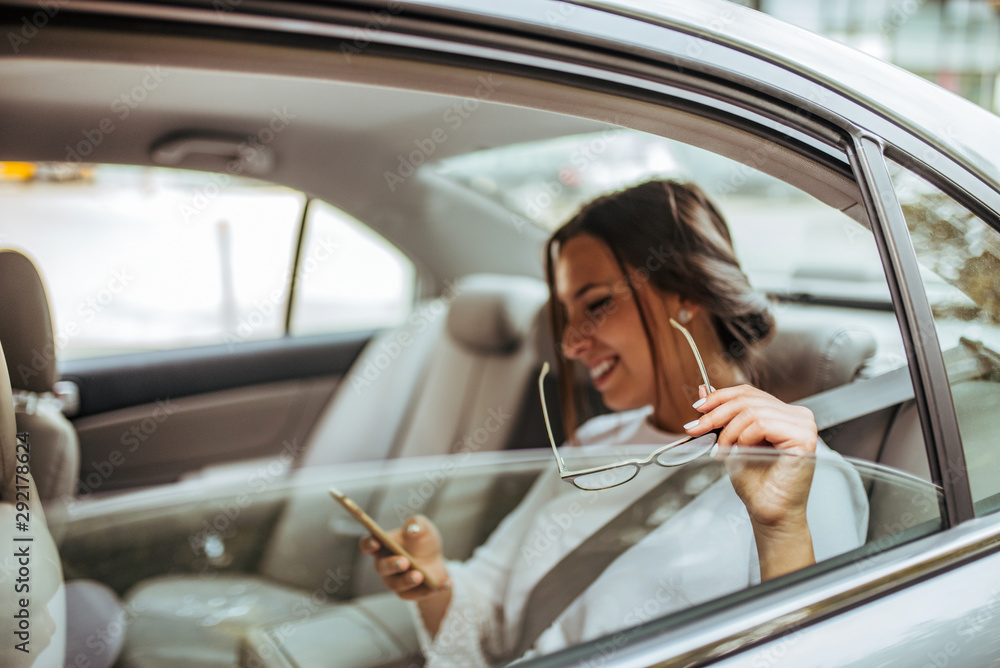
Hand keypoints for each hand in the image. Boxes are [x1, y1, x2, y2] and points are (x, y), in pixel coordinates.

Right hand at [359, 514, 451, 600]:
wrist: (434, 560)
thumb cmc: (422, 541)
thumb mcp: (423, 527)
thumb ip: (417, 523)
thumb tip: (412, 529)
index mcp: (382, 545)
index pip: (367, 545)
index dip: (369, 544)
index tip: (376, 542)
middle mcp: (384, 565)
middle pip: (382, 567)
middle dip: (392, 565)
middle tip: (404, 562)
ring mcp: (394, 581)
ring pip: (396, 584)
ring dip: (408, 581)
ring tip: (419, 575)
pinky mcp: (408, 593)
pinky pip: (417, 594)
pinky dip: (432, 589)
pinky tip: (446, 583)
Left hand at [684, 384, 816, 527]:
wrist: (769, 513)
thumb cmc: (757, 484)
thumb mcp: (731, 441)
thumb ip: (722, 416)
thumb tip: (704, 390)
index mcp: (783, 414)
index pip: (748, 392)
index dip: (720, 397)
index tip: (698, 408)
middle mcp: (797, 416)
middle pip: (748, 399)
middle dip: (716, 414)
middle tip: (698, 428)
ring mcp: (803, 425)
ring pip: (752, 411)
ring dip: (729, 431)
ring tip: (724, 450)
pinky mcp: (803, 438)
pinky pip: (763, 424)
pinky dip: (744, 438)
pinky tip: (741, 452)